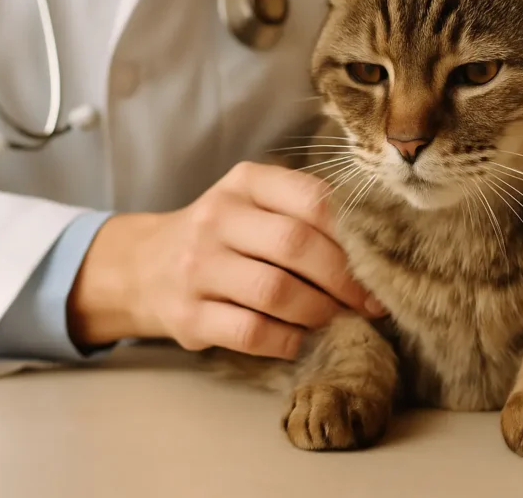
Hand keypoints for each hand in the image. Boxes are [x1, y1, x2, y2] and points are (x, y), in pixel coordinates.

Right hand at [67, 162, 383, 359]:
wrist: (143, 267)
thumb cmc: (223, 235)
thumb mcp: (255, 204)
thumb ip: (304, 212)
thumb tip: (376, 250)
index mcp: (245, 182)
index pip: (312, 198)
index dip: (354, 234)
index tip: (379, 262)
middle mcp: (217, 217)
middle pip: (296, 245)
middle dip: (344, 279)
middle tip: (370, 302)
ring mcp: (198, 267)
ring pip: (275, 292)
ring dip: (320, 312)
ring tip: (339, 321)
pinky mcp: (188, 315)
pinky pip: (251, 332)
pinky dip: (288, 340)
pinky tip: (301, 339)